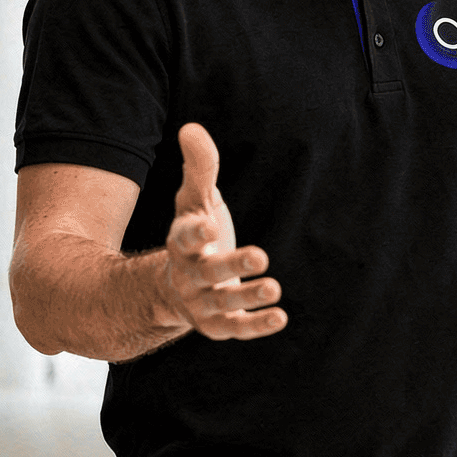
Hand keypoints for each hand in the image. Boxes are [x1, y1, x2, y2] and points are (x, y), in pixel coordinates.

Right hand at [158, 123, 285, 339]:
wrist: (175, 288)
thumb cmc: (194, 236)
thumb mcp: (194, 201)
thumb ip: (200, 168)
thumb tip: (191, 128)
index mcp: (180, 244)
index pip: (183, 238)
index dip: (195, 233)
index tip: (209, 225)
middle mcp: (189, 275)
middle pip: (208, 272)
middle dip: (232, 264)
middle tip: (261, 255)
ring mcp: (204, 303)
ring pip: (224, 303)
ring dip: (248, 296)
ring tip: (274, 287)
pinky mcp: (220, 324)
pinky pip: (237, 328)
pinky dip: (256, 326)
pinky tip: (281, 317)